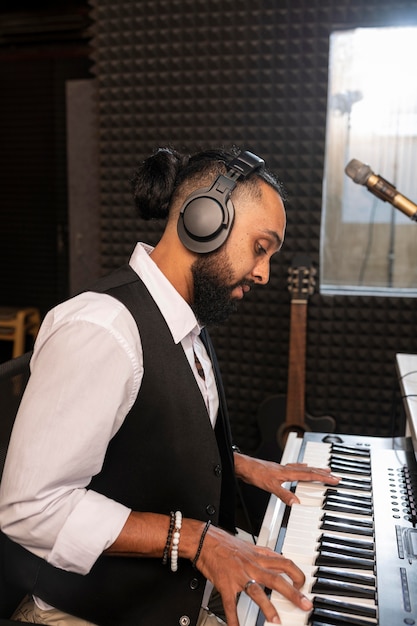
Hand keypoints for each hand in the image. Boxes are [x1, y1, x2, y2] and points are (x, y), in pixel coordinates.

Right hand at [196, 524, 311, 625]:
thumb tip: (278, 558)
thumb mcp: (249, 545)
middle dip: (293, 593)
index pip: (284, 563)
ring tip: (276, 621)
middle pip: (277, 579)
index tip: (303, 585)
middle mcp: (252, 566)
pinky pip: (231, 604)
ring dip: (268, 607)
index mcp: (258, 557)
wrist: (204, 540)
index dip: (297, 574)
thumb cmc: (225, 544)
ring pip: (257, 591)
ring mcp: (239, 576)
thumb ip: (264, 553)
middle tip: (305, 605)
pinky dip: (234, 619)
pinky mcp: (225, 585)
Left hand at [234, 452, 339, 505]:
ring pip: (303, 468)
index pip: (310, 475)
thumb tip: (297, 502)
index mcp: (288, 473)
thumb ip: (284, 494)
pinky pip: (294, 467)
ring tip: (324, 470)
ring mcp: (283, 468)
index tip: (335, 479)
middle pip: (309, 470)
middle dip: (323, 473)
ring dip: (315, 470)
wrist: (244, 466)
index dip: (323, 478)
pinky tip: (302, 467)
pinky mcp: (278, 469)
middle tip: (335, 475)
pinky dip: (301, 468)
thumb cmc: (255, 473)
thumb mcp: (270, 486)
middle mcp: (287, 469)